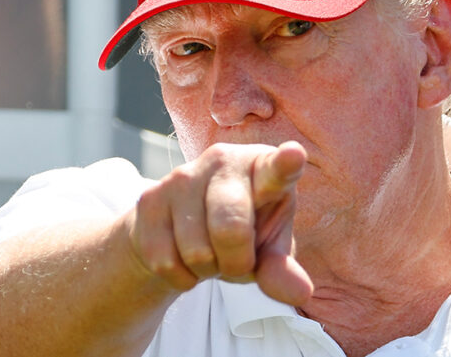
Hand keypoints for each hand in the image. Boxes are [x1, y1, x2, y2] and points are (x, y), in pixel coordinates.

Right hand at [127, 141, 312, 305]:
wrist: (181, 229)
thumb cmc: (242, 232)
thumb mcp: (269, 250)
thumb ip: (282, 269)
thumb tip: (301, 294)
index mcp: (264, 168)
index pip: (277, 169)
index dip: (286, 164)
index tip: (294, 156)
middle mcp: (223, 160)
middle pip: (231, 229)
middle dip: (236, 264)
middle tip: (238, 261)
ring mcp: (182, 176)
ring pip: (197, 252)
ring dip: (207, 270)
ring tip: (210, 252)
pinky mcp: (149, 199)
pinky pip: (166, 261)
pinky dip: (181, 276)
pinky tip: (185, 256)